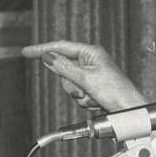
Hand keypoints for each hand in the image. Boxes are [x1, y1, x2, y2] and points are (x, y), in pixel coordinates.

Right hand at [22, 40, 143, 112]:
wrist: (129, 109)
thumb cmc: (115, 91)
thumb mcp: (85, 78)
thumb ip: (64, 67)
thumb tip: (47, 57)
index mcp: (91, 53)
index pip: (61, 47)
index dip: (42, 50)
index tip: (26, 52)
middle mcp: (91, 62)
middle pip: (64, 70)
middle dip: (71, 84)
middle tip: (84, 89)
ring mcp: (92, 76)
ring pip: (70, 84)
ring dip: (79, 94)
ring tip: (94, 96)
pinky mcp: (93, 88)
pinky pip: (78, 94)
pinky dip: (85, 100)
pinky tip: (97, 102)